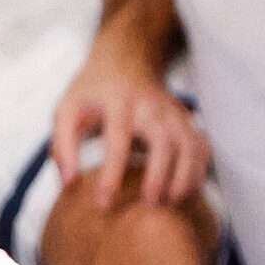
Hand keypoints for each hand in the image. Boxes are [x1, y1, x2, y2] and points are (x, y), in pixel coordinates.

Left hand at [48, 24, 208, 209]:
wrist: (124, 61)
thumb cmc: (91, 93)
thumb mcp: (67, 109)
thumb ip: (62, 145)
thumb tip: (68, 184)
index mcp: (117, 100)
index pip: (117, 139)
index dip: (111, 174)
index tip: (103, 203)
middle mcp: (150, 105)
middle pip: (164, 140)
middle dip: (159, 175)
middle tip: (149, 203)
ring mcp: (172, 112)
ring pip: (189, 145)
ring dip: (184, 178)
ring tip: (169, 204)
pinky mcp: (186, 120)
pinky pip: (201, 148)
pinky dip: (197, 173)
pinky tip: (184, 194)